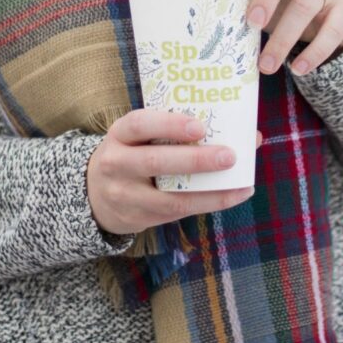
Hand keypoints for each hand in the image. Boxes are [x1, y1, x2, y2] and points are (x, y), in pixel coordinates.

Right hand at [86, 108, 263, 235]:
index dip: (169, 124)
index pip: (139, 124)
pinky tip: (234, 195)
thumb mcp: (140, 137)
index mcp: (119, 134)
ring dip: (209, 191)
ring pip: (168, 196)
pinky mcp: (138, 217)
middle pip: (155, 162)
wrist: (94, 195)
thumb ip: (180, 131)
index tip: (199, 126)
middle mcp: (117, 164)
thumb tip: (247, 134)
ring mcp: (125, 194)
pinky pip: (177, 212)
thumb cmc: (133, 154)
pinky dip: (209, 204)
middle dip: (194, 160)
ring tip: (240, 182)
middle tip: (228, 156)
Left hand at [242, 0, 342, 75]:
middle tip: (252, 22)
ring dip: (284, 38)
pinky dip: (314, 52)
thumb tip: (213, 26)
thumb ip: (248, 0)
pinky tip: (298, 68)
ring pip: (306, 4)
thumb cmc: (287, 5)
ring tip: (266, 64)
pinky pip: (331, 30)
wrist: (332, 20)